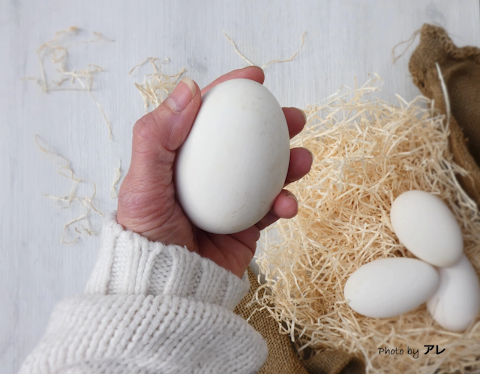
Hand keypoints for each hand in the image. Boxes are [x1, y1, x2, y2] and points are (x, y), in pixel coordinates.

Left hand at [117, 67, 311, 277]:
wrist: (165, 289)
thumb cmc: (147, 236)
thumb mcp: (141, 182)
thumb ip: (157, 135)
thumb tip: (188, 89)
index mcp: (181, 158)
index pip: (207, 115)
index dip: (231, 90)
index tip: (256, 77)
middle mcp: (209, 174)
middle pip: (245, 139)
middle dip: (273, 124)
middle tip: (293, 117)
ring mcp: (231, 199)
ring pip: (268, 170)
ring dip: (290, 160)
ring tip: (302, 158)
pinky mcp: (248, 225)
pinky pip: (273, 207)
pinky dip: (285, 202)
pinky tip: (287, 204)